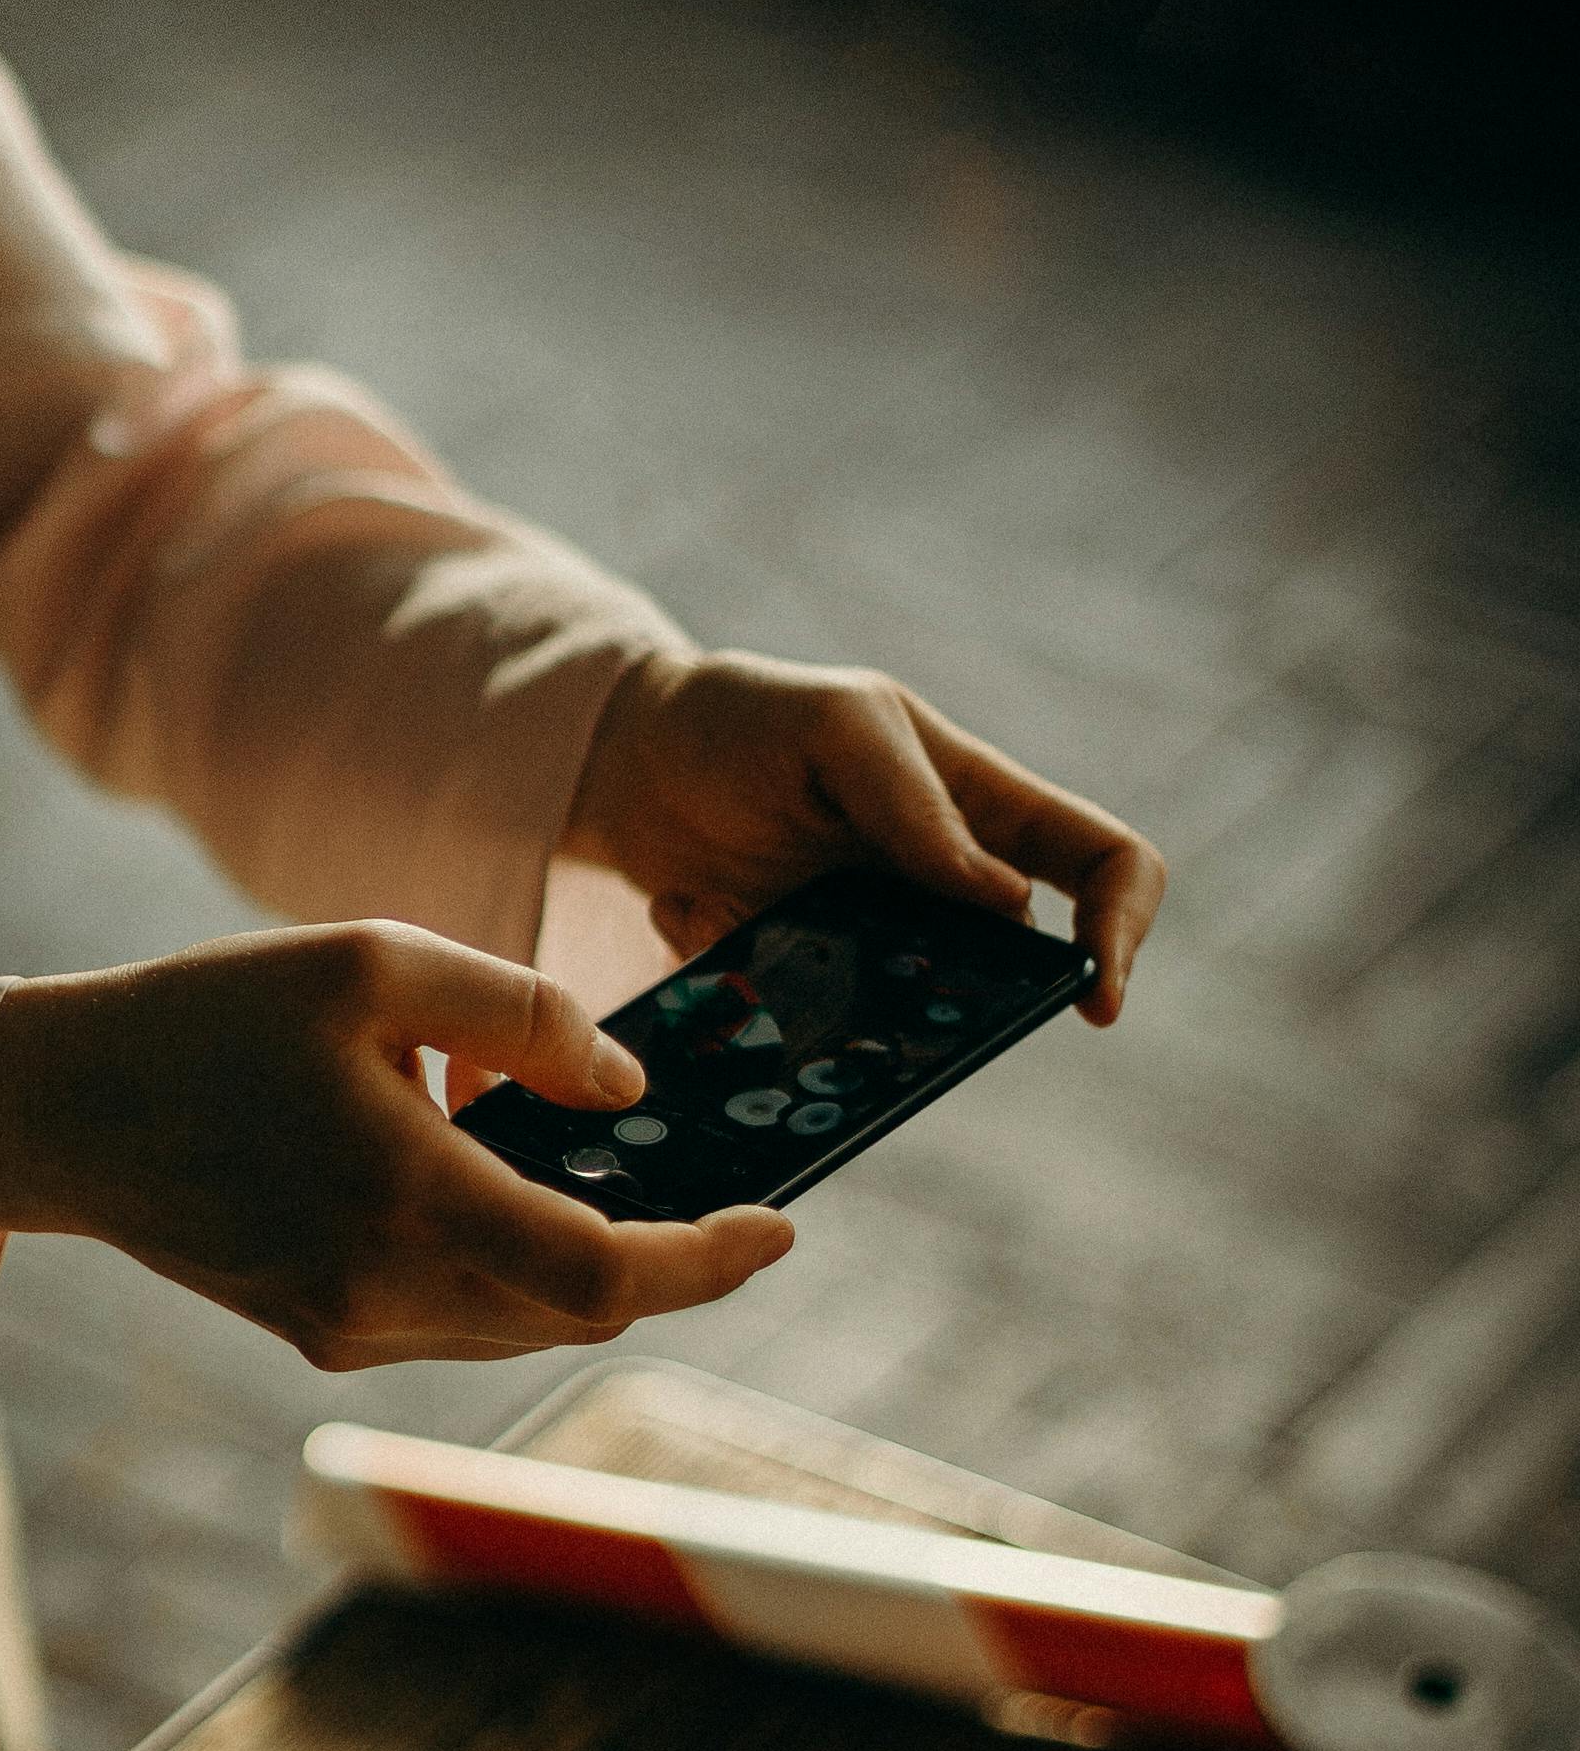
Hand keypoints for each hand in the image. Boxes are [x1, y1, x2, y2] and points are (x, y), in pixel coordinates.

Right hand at [0, 921, 792, 1367]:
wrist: (63, 1106)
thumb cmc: (213, 1015)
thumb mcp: (375, 964)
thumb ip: (519, 1014)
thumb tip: (625, 1086)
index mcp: (406, 1198)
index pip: (603, 1274)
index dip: (707, 1260)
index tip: (779, 1226)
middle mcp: (384, 1289)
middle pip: (578, 1308)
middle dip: (659, 1255)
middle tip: (712, 1185)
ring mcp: (348, 1327)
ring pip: (522, 1318)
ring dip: (580, 1255)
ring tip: (586, 1160)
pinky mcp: (319, 1334)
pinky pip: (459, 1314)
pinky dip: (508, 1262)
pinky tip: (485, 1178)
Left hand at [566, 648, 1164, 1023]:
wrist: (626, 762)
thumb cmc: (746, 721)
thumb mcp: (835, 726)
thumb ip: (914, 803)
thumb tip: (1007, 902)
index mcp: (982, 805)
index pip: (1105, 859)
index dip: (1124, 925)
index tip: (1094, 999)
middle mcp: (947, 886)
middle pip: (1018, 969)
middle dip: (968, 997)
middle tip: (875, 977)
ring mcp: (879, 943)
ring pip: (917, 1018)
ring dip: (851, 1001)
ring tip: (757, 922)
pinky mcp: (807, 985)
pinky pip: (813, 1030)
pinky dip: (754, 985)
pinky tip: (696, 909)